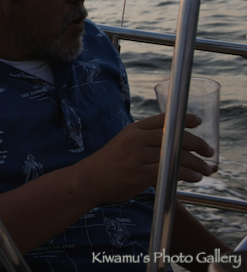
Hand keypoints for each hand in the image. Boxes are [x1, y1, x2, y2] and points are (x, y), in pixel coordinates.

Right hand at [73, 113, 213, 203]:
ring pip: (176, 156)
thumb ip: (145, 140)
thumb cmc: (109, 163)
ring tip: (205, 169)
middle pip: (175, 137)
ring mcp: (137, 156)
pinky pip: (170, 171)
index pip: (163, 119)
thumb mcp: (124, 143)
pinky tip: (194, 177)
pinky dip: (186, 174)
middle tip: (209, 152)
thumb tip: (172, 143)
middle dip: (197, 144)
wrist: (89, 179)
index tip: (198, 121)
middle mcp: (136, 139)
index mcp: (133, 129)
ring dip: (196, 163)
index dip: (183, 119)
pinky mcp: (139, 173)